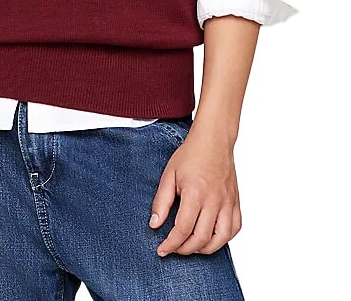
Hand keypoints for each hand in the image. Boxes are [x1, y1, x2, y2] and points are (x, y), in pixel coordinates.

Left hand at [149, 130, 241, 255]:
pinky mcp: (236, 202)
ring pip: (221, 239)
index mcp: (195, 193)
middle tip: (174, 249)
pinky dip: (223, 239)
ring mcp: (228, 202)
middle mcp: (214, 200)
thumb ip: (161, 201)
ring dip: (205, 249)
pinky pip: (235, 229)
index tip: (162, 249)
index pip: (183, 229)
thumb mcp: (169, 175)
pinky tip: (211, 237)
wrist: (213, 140)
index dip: (171, 244)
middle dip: (185, 249)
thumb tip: (154, 225)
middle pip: (201, 238)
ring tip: (191, 246)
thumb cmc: (191, 155)